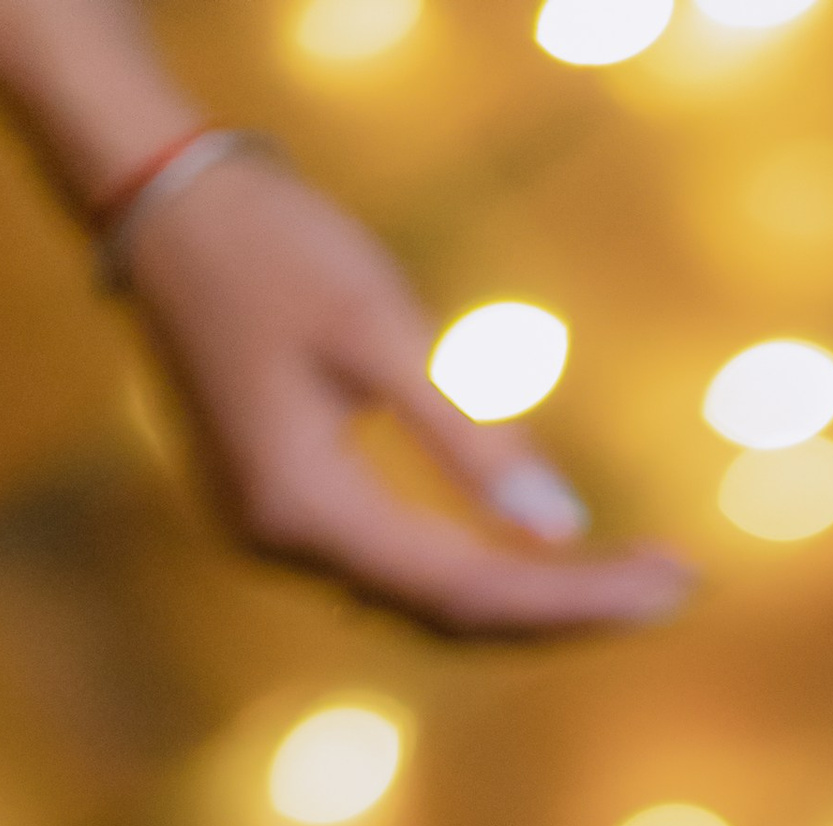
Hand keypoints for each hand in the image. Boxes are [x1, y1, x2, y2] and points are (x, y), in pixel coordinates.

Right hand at [120, 153, 691, 637]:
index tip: (670, 585)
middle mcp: (284, 546)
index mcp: (305, 510)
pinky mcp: (280, 510)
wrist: (159, 201)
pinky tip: (541, 565)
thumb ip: (469, 441)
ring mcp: (275, 536)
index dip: (577, 600)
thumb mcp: (380, 331)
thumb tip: (562, 531)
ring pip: (425, 605)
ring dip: (527, 602)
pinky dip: (475, 574)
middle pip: (453, 617)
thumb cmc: (271, 244)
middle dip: (568, 609)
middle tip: (673, 585)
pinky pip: (397, 570)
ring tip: (630, 583)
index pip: (472, 592)